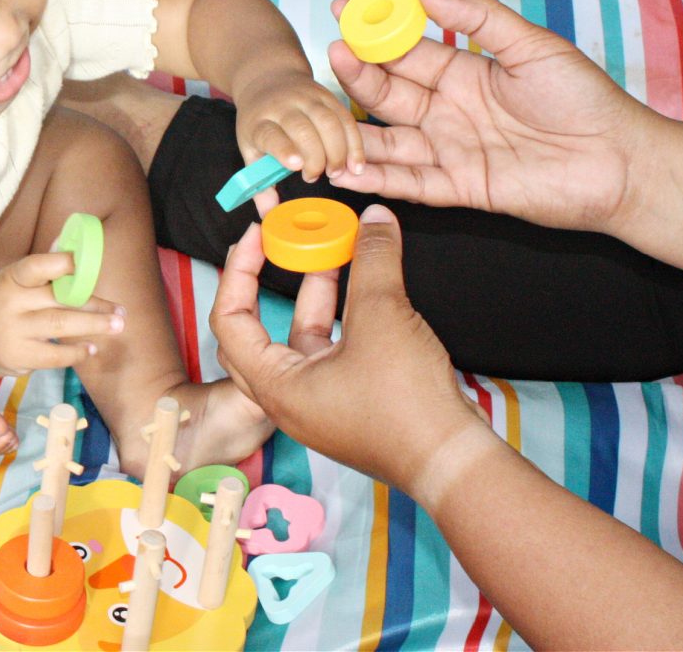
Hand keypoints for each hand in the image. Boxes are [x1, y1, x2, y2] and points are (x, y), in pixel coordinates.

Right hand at [0, 253, 123, 376]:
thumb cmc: (11, 303)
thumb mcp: (20, 281)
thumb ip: (46, 268)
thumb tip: (73, 242)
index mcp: (12, 277)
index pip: (36, 266)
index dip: (62, 264)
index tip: (86, 265)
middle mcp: (10, 302)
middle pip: (58, 299)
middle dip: (93, 304)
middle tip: (121, 311)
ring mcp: (13, 331)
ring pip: (60, 325)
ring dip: (92, 325)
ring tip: (117, 326)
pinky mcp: (19, 356)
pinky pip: (54, 356)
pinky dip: (76, 353)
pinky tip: (92, 348)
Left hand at [211, 207, 485, 491]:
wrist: (451, 461)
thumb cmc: (406, 405)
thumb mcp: (383, 316)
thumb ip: (373, 260)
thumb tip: (373, 220)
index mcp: (274, 386)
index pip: (230, 319)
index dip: (239, 270)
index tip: (258, 235)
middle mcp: (288, 399)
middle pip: (257, 330)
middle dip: (268, 281)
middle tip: (278, 244)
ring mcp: (319, 404)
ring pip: (301, 338)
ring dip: (313, 293)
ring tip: (332, 251)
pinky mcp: (349, 404)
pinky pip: (330, 351)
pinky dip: (340, 317)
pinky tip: (363, 287)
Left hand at [233, 68, 364, 181]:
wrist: (268, 80)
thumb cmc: (259, 123)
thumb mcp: (250, 149)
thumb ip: (260, 183)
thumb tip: (269, 216)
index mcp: (259, 121)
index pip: (271, 134)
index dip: (284, 148)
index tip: (296, 165)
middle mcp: (282, 106)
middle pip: (303, 129)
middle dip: (315, 156)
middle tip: (316, 176)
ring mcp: (306, 98)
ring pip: (328, 121)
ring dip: (338, 150)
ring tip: (340, 172)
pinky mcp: (327, 95)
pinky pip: (345, 117)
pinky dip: (354, 141)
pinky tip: (356, 163)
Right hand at [327, 0, 655, 232]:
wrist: (620, 159)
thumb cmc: (585, 99)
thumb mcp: (533, 45)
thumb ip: (481, 19)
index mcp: (463, 73)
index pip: (406, 51)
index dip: (375, 32)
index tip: (344, 9)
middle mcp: (449, 111)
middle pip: (389, 93)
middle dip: (358, 74)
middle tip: (335, 51)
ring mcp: (451, 150)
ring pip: (389, 141)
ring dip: (356, 131)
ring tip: (322, 115)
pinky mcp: (461, 188)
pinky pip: (411, 183)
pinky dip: (378, 179)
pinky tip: (346, 171)